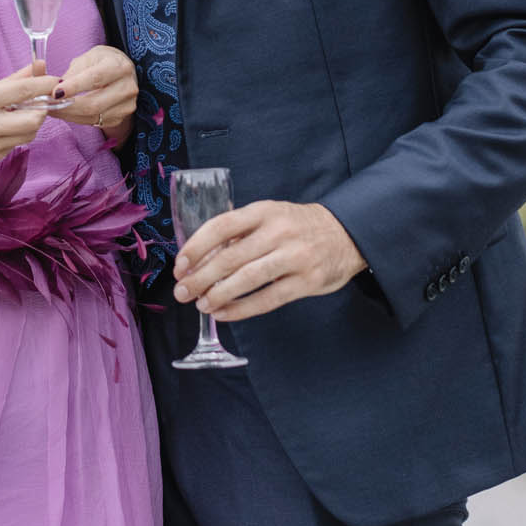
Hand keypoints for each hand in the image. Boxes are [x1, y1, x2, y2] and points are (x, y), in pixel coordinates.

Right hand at [0, 68, 59, 173]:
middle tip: (37, 102)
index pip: (23, 91)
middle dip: (41, 108)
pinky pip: (13, 146)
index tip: (54, 80)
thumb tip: (35, 68)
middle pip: (35, 119)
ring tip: (17, 115)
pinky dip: (14, 136)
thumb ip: (7, 82)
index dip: (45, 84)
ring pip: (28, 135)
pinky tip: (1, 129)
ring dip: (30, 123)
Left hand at [44, 45, 137, 140]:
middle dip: (66, 106)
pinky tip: (66, 112)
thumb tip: (52, 84)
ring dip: (68, 114)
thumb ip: (72, 71)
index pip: (95, 78)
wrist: (123, 73)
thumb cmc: (102, 62)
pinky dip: (76, 118)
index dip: (74, 87)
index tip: (55, 92)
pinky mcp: (121, 118)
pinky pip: (94, 122)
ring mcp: (126, 105)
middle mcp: (127, 87)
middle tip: (46, 104)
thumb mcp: (88, 57)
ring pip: (92, 116)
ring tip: (51, 108)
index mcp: (119, 66)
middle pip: (93, 104)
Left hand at [173, 200, 366, 320]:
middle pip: (230, 256)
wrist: (346, 234)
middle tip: (182, 291)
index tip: (180, 265)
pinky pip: (268, 299)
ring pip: (247, 279)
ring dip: (218, 294)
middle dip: (200, 277)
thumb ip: (240, 233)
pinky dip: (242, 309)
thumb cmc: (297, 227)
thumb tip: (200, 259)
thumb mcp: (270, 216)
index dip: (196, 247)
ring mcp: (294, 257)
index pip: (221, 226)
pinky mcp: (307, 282)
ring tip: (201, 304)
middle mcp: (278, 232)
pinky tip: (224, 314)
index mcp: (264, 211)